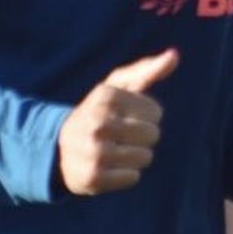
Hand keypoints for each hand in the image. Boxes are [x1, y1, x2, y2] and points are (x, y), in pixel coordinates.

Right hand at [56, 48, 177, 195]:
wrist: (58, 146)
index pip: (155, 112)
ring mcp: (94, 151)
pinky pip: (133, 177)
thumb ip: (148, 69)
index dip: (148, 116)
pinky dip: (126, 174)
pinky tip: (109, 167)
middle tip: (122, 136)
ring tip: (115, 150)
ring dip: (136, 156)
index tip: (128, 116)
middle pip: (152, 135)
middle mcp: (98, 123)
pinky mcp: (92, 178)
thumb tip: (174, 55)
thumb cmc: (99, 111)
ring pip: (145, 157)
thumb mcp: (119, 86)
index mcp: (106, 97)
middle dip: (143, 137)